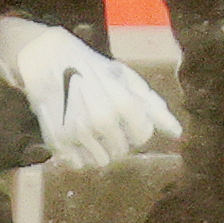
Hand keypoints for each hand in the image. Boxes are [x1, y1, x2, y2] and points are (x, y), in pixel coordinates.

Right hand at [0, 15, 179, 168]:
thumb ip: (153, 107)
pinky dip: (77, 155)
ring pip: (101, 161)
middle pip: (122, 150)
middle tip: (101, 118)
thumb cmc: (92, 67)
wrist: (46, 58)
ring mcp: (79, 132)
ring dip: (98, 148)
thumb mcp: (126, 78)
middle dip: (116, 138)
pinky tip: (73, 135)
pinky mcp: (58, 141)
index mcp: (124, 104)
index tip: (123, 116)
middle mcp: (103, 121)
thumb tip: (176, 133)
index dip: (135, 128)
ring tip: (87, 127)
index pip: (142, 136)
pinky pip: (78, 164)